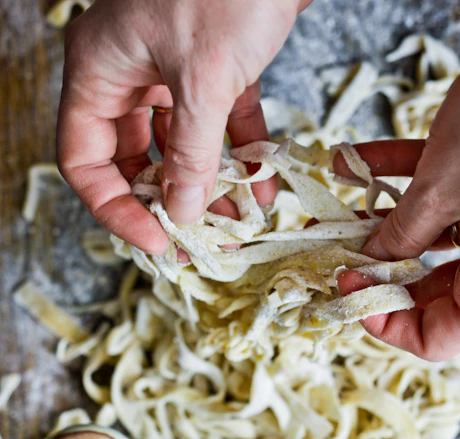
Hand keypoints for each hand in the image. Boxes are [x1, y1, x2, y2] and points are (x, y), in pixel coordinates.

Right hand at [57, 0, 310, 253]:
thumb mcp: (204, 77)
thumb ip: (192, 152)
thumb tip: (184, 211)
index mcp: (101, 70)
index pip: (86, 159)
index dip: (115, 207)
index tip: (157, 241)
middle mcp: (130, 72)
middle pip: (133, 158)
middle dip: (165, 202)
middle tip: (197, 241)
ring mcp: (173, 69)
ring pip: (180, 146)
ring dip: (207, 185)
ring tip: (237, 221)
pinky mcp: (217, 65)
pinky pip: (221, 124)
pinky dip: (240, 154)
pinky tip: (262, 184)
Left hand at [334, 0, 459, 360]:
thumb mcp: (437, 194)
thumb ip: (397, 238)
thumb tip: (365, 263)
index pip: (435, 339)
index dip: (384, 325)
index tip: (349, 289)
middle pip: (425, 294)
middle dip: (373, 272)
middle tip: (331, 254)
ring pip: (424, 245)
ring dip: (377, 227)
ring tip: (331, 211)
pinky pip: (436, 201)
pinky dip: (396, 184)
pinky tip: (351, 161)